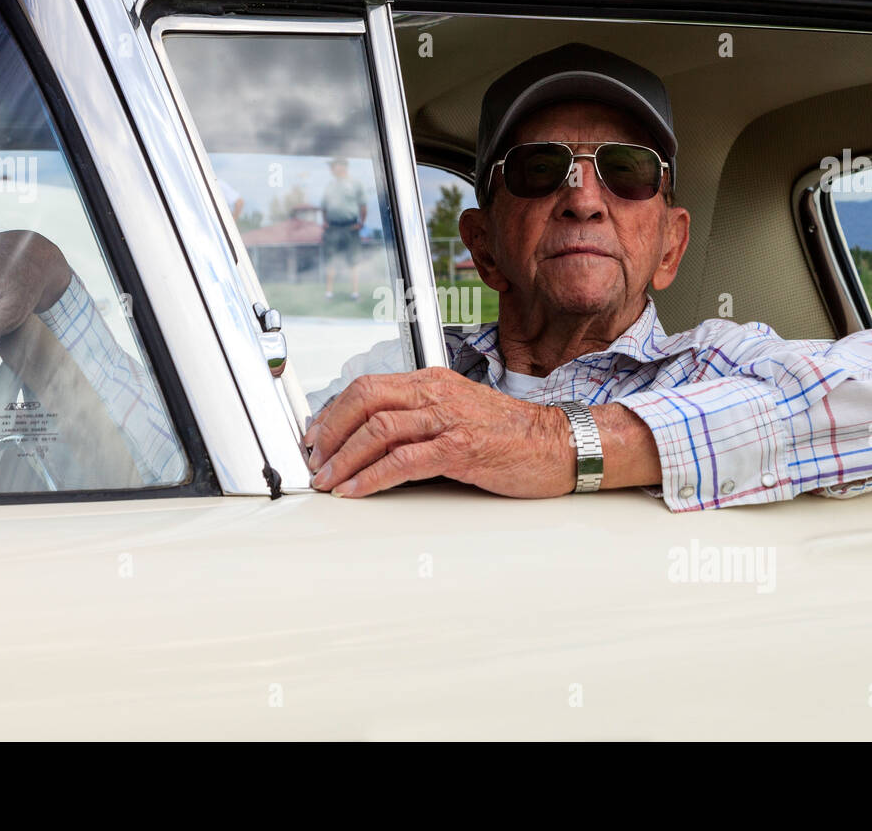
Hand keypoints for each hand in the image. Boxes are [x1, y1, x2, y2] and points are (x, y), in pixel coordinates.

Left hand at [302, 367, 576, 498]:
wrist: (558, 444)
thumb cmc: (510, 434)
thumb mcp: (457, 414)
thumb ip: (419, 420)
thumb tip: (373, 442)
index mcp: (431, 382)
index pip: (367, 387)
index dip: (333, 412)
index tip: (315, 436)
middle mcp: (436, 394)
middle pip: (364, 400)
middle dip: (330, 431)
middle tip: (314, 458)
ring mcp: (448, 419)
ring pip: (378, 429)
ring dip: (344, 457)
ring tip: (328, 479)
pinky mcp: (460, 448)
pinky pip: (403, 461)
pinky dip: (372, 477)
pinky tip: (357, 490)